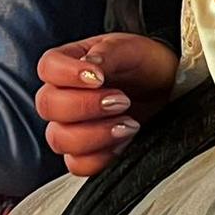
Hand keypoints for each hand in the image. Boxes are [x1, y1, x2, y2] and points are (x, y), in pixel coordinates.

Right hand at [36, 33, 178, 175]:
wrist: (166, 88)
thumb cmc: (143, 64)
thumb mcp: (131, 49)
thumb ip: (108, 53)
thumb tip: (89, 64)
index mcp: (67, 63)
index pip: (47, 67)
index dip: (67, 74)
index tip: (98, 77)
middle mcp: (62, 95)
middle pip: (48, 106)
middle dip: (86, 106)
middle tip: (122, 100)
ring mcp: (71, 127)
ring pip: (59, 138)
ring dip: (95, 134)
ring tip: (129, 124)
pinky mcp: (86, 152)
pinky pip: (78, 165)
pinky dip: (102, 157)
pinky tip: (124, 142)